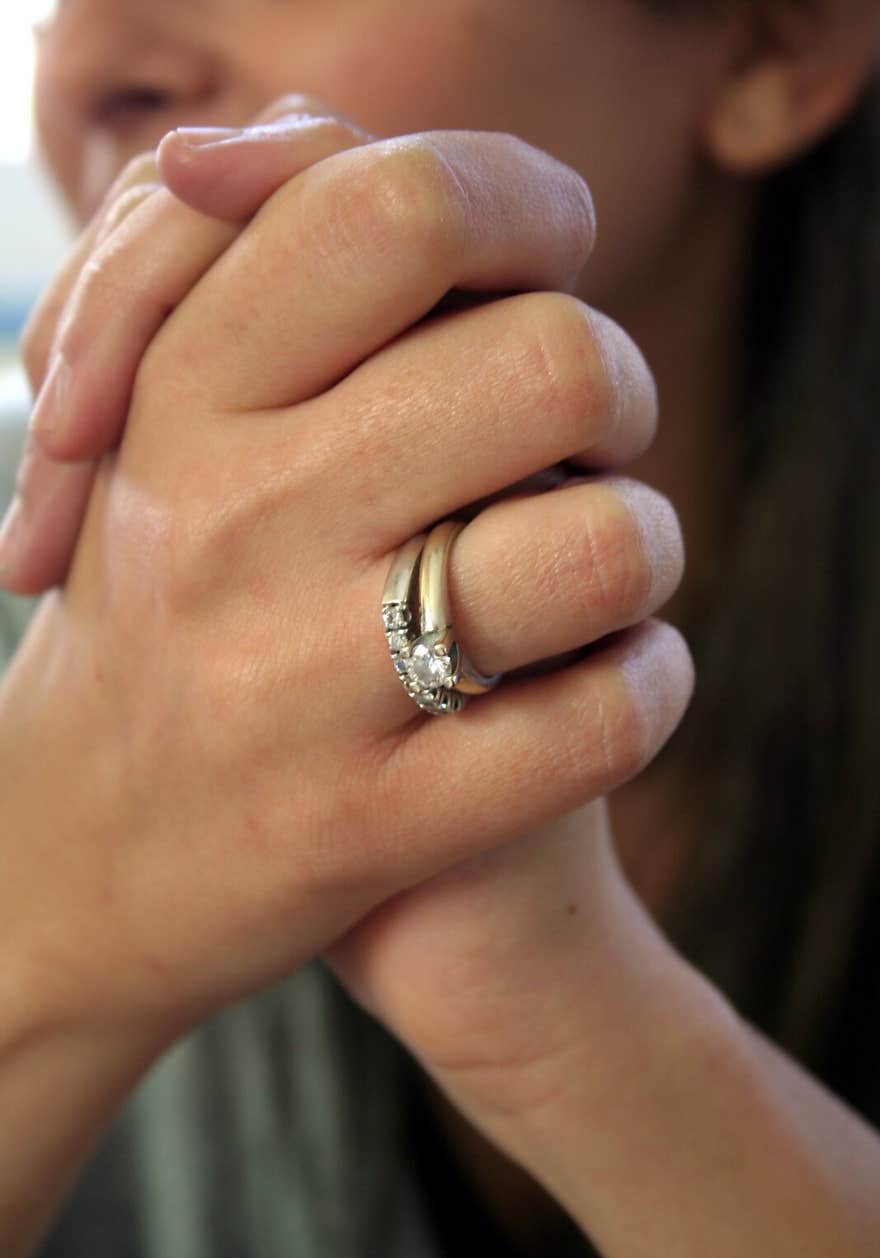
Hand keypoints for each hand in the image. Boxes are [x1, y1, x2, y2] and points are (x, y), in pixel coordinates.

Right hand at [1, 116, 690, 1055]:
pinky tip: (599, 679)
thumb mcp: (154, 430)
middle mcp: (236, 525)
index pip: (406, 207)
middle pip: (556, 363)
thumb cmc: (152, 620)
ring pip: (602, 546)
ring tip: (589, 573)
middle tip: (576, 443)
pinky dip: (643, 688)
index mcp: (184, 401)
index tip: (540, 270)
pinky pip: (598, 722)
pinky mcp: (368, 828)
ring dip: (640, 546)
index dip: (528, 211)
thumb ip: (233, 258)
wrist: (66, 869)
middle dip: (615, 389)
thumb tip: (272, 137)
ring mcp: (301, 685)